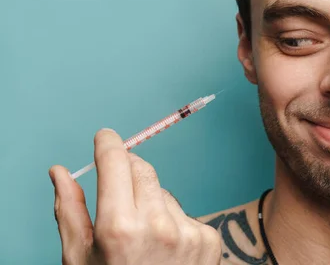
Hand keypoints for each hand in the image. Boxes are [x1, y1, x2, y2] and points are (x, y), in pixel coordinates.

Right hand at [49, 128, 221, 263]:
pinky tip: (163, 250)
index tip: (106, 136)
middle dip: (127, 170)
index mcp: (119, 228)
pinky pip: (183, 213)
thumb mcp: (80, 259)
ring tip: (140, 239)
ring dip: (150, 202)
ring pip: (163, 192)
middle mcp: (158, 225)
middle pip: (143, 169)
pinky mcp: (209, 238)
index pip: (117, 162)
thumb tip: (61, 171)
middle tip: (116, 188)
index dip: (108, 144)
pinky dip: (171, 222)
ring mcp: (188, 232)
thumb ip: (70, 210)